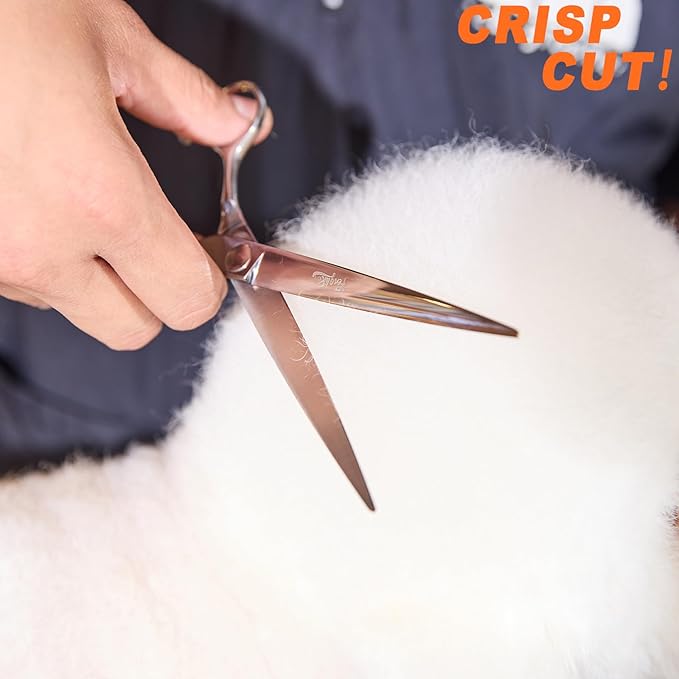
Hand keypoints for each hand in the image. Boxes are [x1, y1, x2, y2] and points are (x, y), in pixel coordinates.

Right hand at [0, 0, 271, 349]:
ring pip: (72, 306)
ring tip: (75, 196)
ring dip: (90, 272)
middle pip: (133, 329)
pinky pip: (20, 283)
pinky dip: (40, 254)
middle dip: (154, 292)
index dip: (206, 280)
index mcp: (100, 196)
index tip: (204, 255)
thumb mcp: (107, 40)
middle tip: (152, 238)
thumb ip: (187, 99)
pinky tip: (33, 197)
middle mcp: (39, 244)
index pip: (186, 298)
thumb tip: (234, 122)